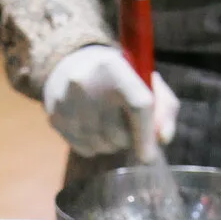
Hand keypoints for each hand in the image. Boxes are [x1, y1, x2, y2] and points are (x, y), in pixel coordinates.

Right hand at [43, 45, 178, 162]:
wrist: (70, 63)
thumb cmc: (118, 77)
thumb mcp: (145, 81)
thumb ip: (164, 109)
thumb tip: (162, 139)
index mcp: (114, 67)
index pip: (138, 106)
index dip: (146, 136)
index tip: (149, 156)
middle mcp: (86, 83)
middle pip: (118, 134)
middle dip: (127, 138)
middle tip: (124, 124)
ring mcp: (67, 102)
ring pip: (101, 145)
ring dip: (110, 142)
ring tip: (108, 123)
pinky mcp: (56, 117)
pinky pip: (84, 148)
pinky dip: (94, 145)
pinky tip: (92, 126)